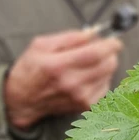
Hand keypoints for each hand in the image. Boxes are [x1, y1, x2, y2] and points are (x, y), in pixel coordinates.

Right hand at [4, 29, 122, 128]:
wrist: (23, 100)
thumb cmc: (31, 69)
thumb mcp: (41, 45)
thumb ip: (69, 37)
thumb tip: (93, 33)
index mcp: (58, 65)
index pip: (95, 54)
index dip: (110, 45)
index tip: (115, 41)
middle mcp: (71, 83)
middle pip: (107, 65)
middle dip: (110, 54)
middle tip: (103, 49)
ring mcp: (80, 96)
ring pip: (108, 75)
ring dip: (105, 65)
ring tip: (90, 63)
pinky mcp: (85, 105)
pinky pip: (105, 87)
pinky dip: (102, 78)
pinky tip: (89, 76)